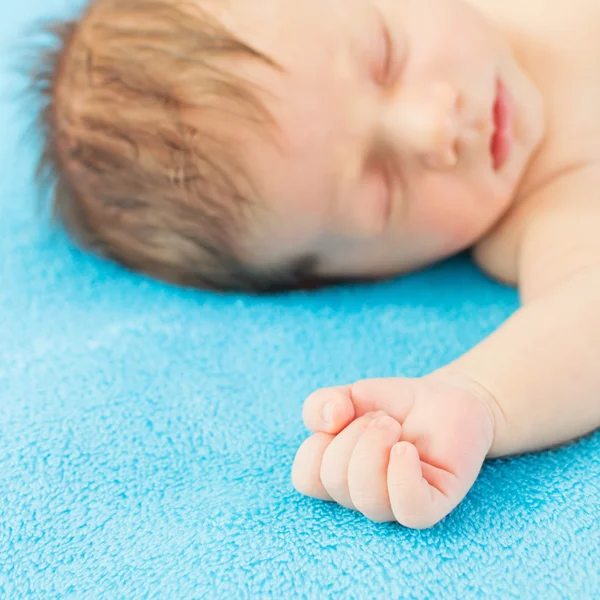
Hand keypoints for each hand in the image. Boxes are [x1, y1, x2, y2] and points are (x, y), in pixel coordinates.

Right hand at [292, 374, 496, 528]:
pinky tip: (405, 449)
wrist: (446, 397)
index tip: (343, 417)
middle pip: (335, 481)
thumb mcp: (349, 395)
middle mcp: (363, 496)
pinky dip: (402, 476)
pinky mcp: (433, 503)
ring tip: (393, 426)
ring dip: (375, 447)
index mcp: (338, 476)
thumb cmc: (395, 405)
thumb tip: (328, 421)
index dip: (317, 444)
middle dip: (354, 435)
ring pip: (368, 499)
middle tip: (380, 419)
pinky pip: (411, 510)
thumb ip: (321, 404)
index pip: (306, 479)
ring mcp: (397, 504)